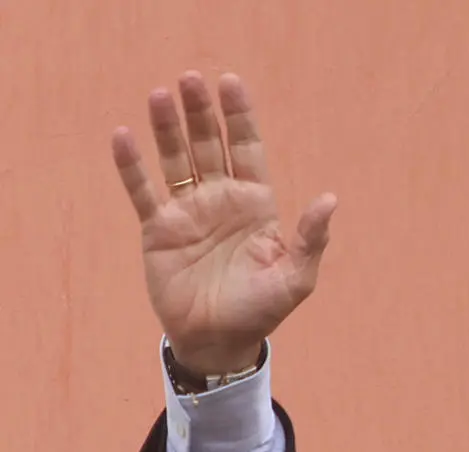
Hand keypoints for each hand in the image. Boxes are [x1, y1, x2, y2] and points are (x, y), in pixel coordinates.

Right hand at [111, 72, 335, 375]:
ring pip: (175, 158)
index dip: (239, 117)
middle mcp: (221, 200)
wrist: (219, 341)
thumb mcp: (295, 278)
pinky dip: (132, 165)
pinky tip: (124, 136)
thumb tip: (329, 200)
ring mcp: (189, 212)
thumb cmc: (262, 311)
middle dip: (201, 113)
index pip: (247, 149)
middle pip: (209, 144)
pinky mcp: (159, 229)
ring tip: (161, 94)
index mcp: (256, 206)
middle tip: (191, 79)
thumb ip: (310, 239)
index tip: (231, 84)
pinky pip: (143, 190)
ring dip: (167, 128)